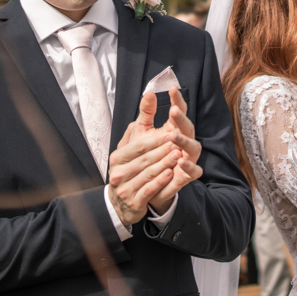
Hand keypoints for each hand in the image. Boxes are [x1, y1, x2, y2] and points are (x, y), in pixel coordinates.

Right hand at [108, 93, 179, 224]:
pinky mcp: (134, 201)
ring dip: (164, 164)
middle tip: (178, 144)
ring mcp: (125, 188)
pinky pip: (149, 190)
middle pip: (144, 159)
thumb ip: (144, 117)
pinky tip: (171, 174)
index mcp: (118, 157)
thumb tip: (151, 93)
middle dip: (162, 151)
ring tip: (178, 157)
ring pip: (148, 174)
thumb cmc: (131, 166)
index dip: (154, 139)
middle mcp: (118, 172)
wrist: (122, 202)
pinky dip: (160, 182)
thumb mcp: (134, 142)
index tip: (170, 133)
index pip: (137, 146)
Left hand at [151, 87, 202, 213]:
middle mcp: (185, 143)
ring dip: (184, 141)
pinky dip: (189, 166)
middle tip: (173, 110)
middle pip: (188, 128)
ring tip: (172, 136)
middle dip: (182, 119)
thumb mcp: (142, 133)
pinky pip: (194, 171)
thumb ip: (146, 114)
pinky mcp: (187, 176)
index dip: (178, 101)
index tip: (172, 89)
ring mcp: (188, 159)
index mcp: (175, 130)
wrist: (146, 185)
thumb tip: (149, 93)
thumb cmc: (146, 156)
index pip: (179, 113)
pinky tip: (180, 159)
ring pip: (194, 147)